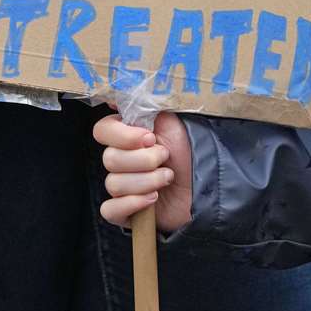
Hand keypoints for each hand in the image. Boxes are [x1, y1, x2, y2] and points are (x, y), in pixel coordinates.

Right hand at [96, 110, 193, 232]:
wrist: (207, 183)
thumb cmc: (191, 150)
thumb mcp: (171, 121)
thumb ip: (145, 107)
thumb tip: (116, 99)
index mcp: (126, 136)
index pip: (102, 130)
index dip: (123, 136)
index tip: (149, 138)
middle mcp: (120, 160)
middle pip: (109, 159)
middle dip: (144, 160)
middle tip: (166, 159)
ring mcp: (121, 187)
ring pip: (113, 184)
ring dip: (147, 181)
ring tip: (168, 178)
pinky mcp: (125, 212)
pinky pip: (110, 210)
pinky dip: (132, 204)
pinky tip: (153, 199)